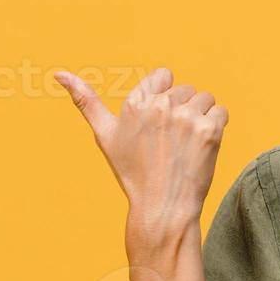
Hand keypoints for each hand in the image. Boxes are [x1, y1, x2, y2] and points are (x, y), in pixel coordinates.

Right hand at [54, 67, 228, 239]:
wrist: (162, 207)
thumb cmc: (133, 172)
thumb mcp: (104, 135)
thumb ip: (85, 100)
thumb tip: (58, 73)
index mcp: (134, 103)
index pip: (163, 76)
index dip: (165, 98)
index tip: (160, 124)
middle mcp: (159, 106)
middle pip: (185, 89)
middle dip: (182, 111)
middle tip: (171, 143)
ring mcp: (184, 118)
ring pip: (204, 99)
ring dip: (201, 118)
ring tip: (187, 145)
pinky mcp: (208, 130)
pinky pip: (221, 112)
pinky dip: (217, 128)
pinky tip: (202, 148)